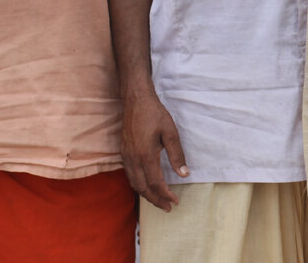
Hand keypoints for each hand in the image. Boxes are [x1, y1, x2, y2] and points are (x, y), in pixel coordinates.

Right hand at [120, 90, 186, 211]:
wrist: (136, 100)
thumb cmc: (155, 114)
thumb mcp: (171, 132)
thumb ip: (177, 155)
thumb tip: (184, 174)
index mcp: (145, 155)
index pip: (155, 183)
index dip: (165, 194)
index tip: (175, 201)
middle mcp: (133, 159)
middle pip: (143, 188)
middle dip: (156, 200)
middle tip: (168, 207)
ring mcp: (126, 156)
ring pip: (134, 183)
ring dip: (146, 195)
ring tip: (159, 201)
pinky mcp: (124, 153)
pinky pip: (130, 176)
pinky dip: (138, 186)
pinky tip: (146, 187)